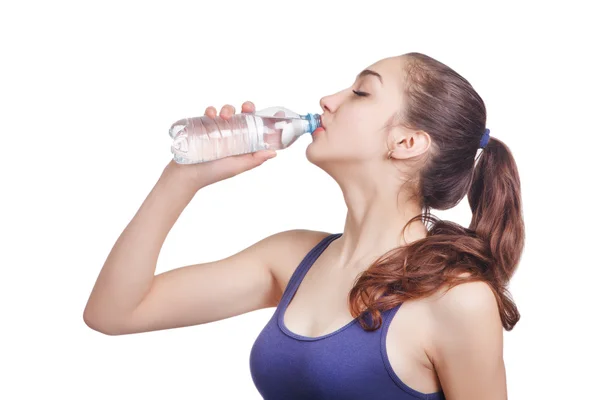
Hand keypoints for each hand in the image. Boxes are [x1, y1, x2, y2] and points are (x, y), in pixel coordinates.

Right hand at [163, 101, 277, 190]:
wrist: (187, 174)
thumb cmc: (213, 173)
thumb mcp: (237, 167)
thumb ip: (254, 160)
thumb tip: (274, 153)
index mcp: (242, 142)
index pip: (257, 128)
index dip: (265, 119)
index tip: (276, 114)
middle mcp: (232, 134)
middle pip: (244, 114)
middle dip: (247, 107)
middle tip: (246, 109)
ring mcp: (217, 128)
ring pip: (227, 110)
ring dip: (228, 108)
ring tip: (224, 116)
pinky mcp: (203, 125)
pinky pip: (209, 112)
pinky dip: (211, 109)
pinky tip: (210, 114)